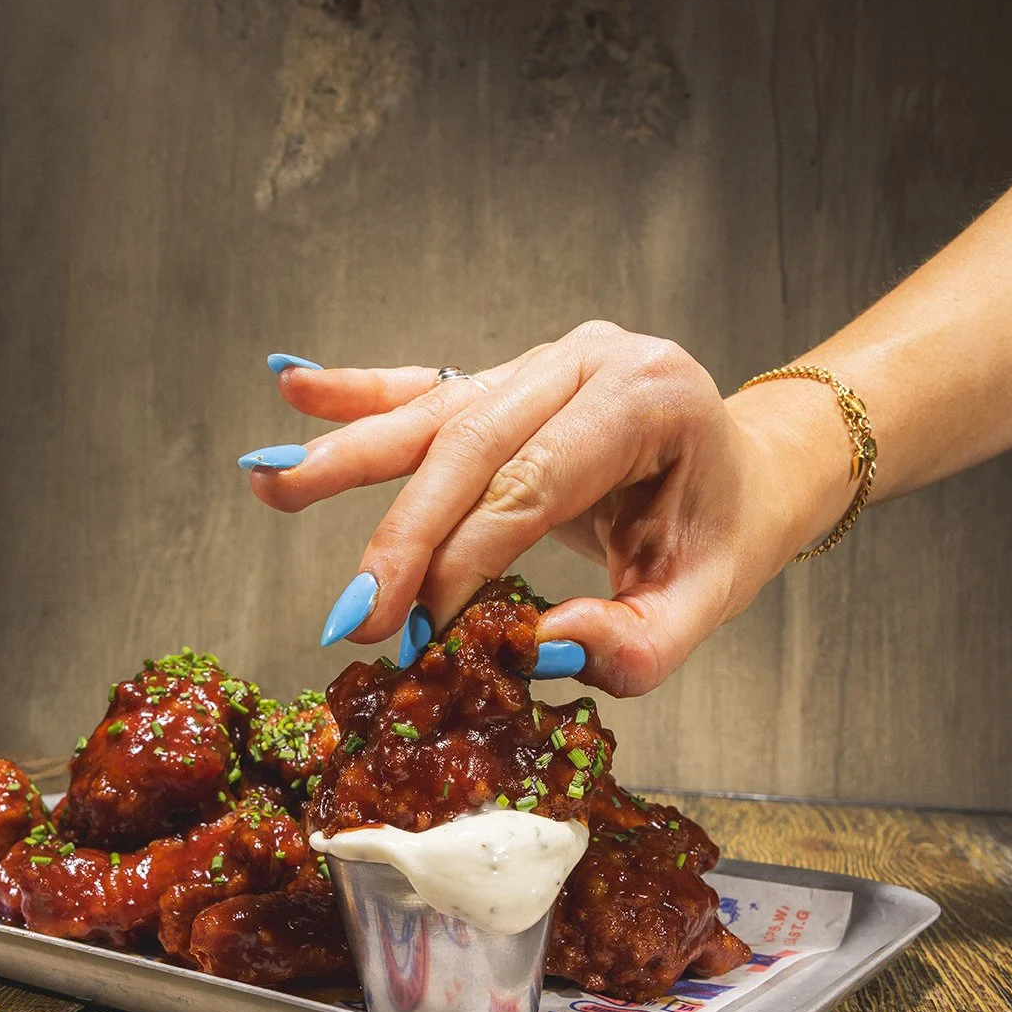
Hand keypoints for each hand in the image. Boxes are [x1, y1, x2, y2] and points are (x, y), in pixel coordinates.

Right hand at [242, 323, 849, 695]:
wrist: (744, 469)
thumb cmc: (720, 532)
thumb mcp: (705, 598)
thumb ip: (639, 640)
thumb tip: (542, 652)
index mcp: (648, 398)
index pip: (533, 482)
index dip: (464, 559)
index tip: (417, 632)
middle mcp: (588, 360)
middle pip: (471, 446)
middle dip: (400, 535)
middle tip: (352, 611)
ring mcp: (542, 359)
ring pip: (433, 413)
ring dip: (345, 455)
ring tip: (268, 481)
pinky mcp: (505, 376)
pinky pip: (423, 386)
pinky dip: (354, 392)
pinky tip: (291, 386)